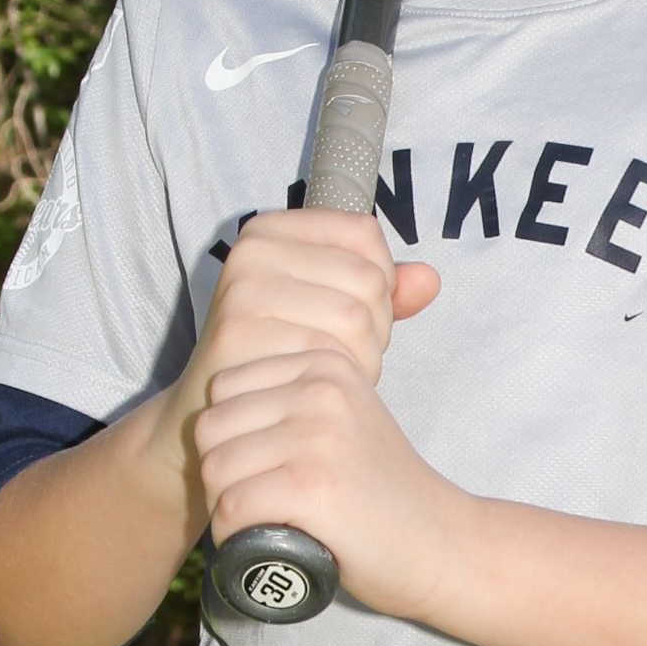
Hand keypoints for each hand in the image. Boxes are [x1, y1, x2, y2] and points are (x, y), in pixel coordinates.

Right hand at [188, 208, 438, 403]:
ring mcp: (243, 288)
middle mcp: (252, 249)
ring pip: (356, 316)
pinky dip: (337, 380)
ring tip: (332, 375)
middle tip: (346, 358)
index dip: (380, 282)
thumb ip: (382, 291)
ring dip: (363, 359)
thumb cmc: (280, 357)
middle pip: (368, 278)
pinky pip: (327, 352)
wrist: (216, 415)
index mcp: (271, 229)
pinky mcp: (239, 332)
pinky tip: (314, 392)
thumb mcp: (330, 311)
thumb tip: (430, 280)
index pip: (365, 235)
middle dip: (376, 329)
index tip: (355, 317)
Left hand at [194, 345, 468, 619]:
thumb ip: (291, 397)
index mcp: (325, 363)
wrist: (439, 543)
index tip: (263, 468)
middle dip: (221, 474)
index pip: (223, 388)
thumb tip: (209, 409)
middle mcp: (322, 389)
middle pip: (211, 428)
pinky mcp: (313, 487)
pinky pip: (231, 508)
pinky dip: (234, 537)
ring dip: (225, 508)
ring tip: (262, 523)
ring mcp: (319, 437)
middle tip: (257, 503)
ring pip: (215, 469)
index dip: (228, 436)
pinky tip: (263, 544)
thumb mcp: (344, 417)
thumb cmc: (379, 490)